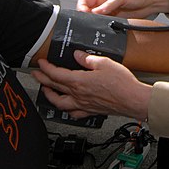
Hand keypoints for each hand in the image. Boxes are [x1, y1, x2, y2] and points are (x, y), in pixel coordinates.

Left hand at [32, 51, 152, 120]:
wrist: (132, 100)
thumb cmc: (121, 84)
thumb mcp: (104, 63)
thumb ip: (88, 59)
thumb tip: (78, 55)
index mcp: (79, 81)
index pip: (57, 74)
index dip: (46, 68)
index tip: (41, 62)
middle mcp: (78, 95)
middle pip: (54, 87)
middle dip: (42, 79)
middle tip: (35, 74)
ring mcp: (83, 105)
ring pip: (60, 103)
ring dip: (50, 95)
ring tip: (46, 90)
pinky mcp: (90, 111)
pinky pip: (73, 113)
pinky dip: (66, 109)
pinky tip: (66, 106)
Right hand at [76, 0, 168, 17]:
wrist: (150, 3)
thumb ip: (109, 4)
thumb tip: (97, 11)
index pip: (85, 0)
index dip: (82, 7)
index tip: (85, 14)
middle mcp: (104, 4)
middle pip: (87, 11)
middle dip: (87, 16)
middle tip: (91, 21)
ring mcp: (108, 12)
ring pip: (95, 19)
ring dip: (95, 22)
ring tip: (100, 24)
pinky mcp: (114, 20)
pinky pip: (104, 24)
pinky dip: (103, 26)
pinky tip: (105, 27)